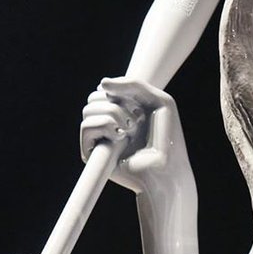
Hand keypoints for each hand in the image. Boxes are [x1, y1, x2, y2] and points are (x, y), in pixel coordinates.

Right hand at [81, 77, 189, 194]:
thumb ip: (134, 85)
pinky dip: (103, 126)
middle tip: (137, 119)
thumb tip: (102, 83)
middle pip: (94, 97)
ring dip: (112, 113)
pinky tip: (120, 138)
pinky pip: (86, 126)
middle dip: (116, 103)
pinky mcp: (93, 153)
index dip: (118, 90)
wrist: (166, 170)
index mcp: (122, 111)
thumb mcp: (158, 101)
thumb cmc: (167, 138)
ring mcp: (100, 138)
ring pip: (88, 109)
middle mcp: (109, 124)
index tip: (139, 105)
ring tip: (130, 130)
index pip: (104, 89)